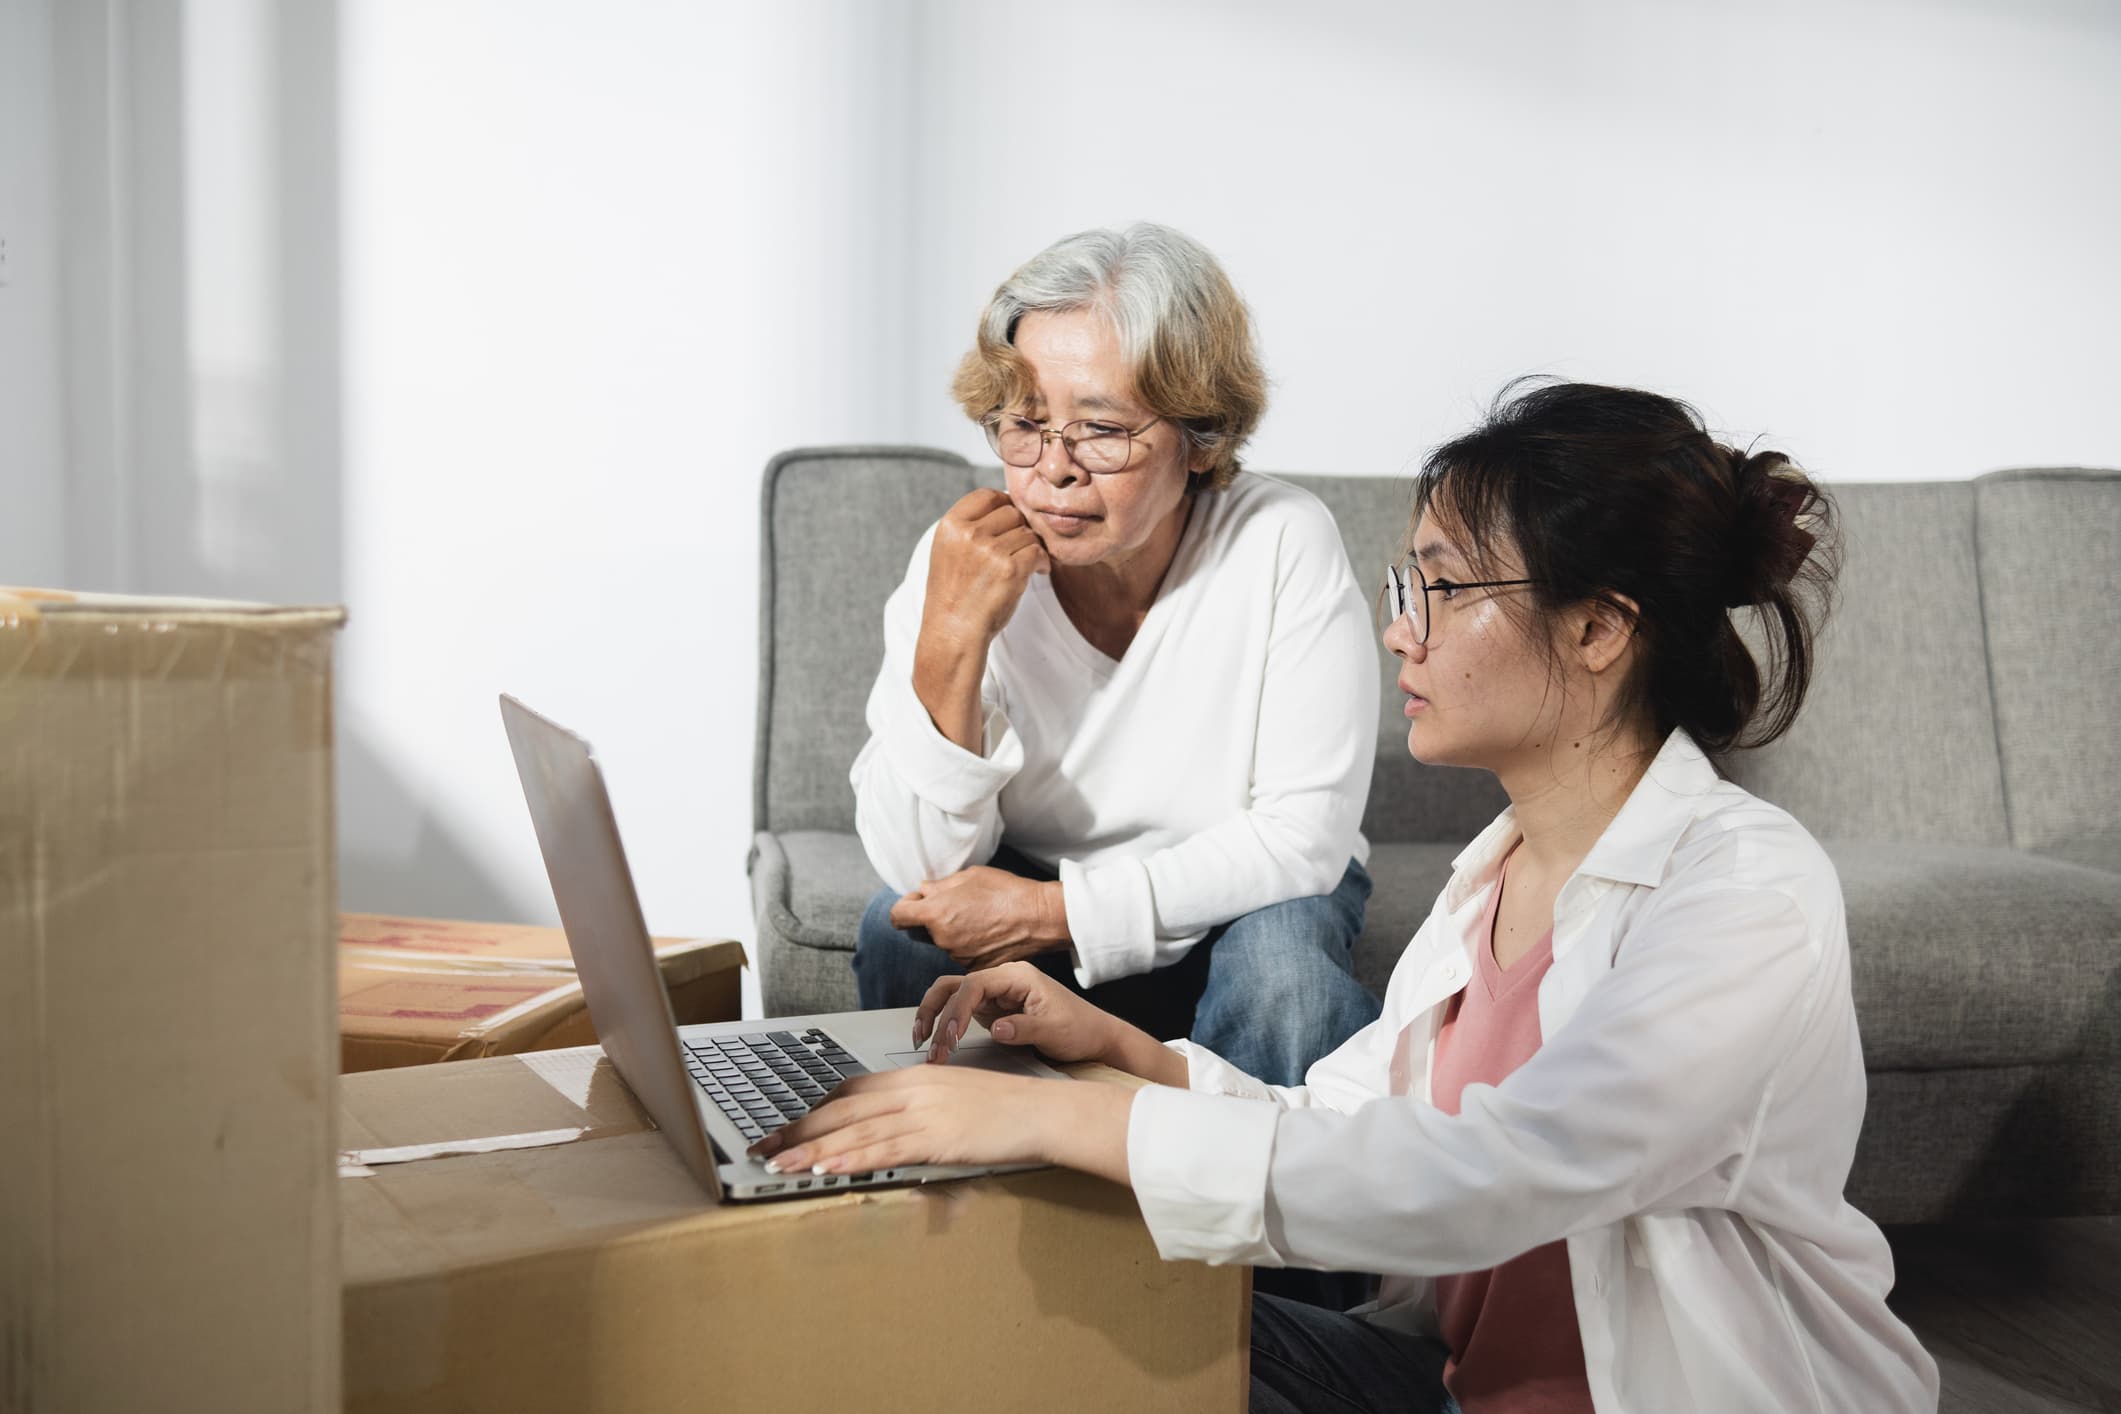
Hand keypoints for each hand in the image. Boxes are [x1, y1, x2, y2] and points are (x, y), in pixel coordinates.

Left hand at [747, 1065, 1134, 1185]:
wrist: (1044, 1111)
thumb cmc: (1006, 1110)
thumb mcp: (955, 1099)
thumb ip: (920, 1113)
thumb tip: (893, 1137)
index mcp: (915, 1077)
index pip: (851, 1090)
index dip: (815, 1109)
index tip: (787, 1127)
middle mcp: (912, 1090)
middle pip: (842, 1109)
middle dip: (798, 1130)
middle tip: (763, 1148)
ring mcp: (924, 1113)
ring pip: (854, 1131)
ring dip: (811, 1150)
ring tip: (778, 1164)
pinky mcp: (937, 1138)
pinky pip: (884, 1150)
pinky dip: (850, 1160)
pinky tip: (825, 1168)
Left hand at [889, 866, 1067, 969]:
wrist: (1040, 918)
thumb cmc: (1007, 892)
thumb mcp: (969, 876)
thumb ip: (940, 886)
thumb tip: (925, 892)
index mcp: (936, 914)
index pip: (898, 916)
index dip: (905, 906)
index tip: (918, 901)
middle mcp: (943, 939)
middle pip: (923, 929)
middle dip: (934, 916)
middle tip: (959, 904)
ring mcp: (959, 956)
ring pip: (945, 942)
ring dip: (954, 931)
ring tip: (982, 917)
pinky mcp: (975, 966)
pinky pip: (963, 953)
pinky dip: (970, 944)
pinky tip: (990, 931)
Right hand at [911, 961, 1120, 1066]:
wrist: (1094, 1035)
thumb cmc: (1080, 1029)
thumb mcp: (1055, 1031)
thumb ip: (1024, 1029)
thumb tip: (996, 1028)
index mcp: (1018, 976)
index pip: (975, 985)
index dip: (957, 1010)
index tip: (950, 1037)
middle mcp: (1003, 980)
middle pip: (955, 985)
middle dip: (936, 1012)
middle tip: (925, 1042)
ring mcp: (996, 993)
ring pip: (952, 994)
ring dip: (933, 1013)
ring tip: (920, 1039)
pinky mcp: (992, 1008)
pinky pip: (960, 1009)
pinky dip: (945, 1021)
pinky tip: (936, 1037)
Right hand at [920, 489, 1049, 650]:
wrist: (953, 631)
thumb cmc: (954, 594)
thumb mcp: (948, 551)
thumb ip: (969, 526)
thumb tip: (1006, 504)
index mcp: (950, 525)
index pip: (987, 496)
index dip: (1003, 506)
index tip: (1008, 523)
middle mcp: (969, 533)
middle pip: (1012, 512)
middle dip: (1019, 529)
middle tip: (1018, 548)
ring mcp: (990, 551)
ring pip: (1027, 533)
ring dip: (1031, 548)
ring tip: (1023, 565)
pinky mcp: (1011, 570)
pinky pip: (1038, 551)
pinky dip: (1042, 562)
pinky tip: (1035, 572)